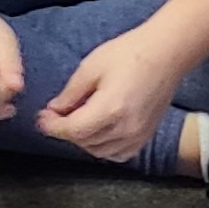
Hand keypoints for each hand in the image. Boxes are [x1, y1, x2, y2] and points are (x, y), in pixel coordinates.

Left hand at [39, 21, 189, 163]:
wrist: (166, 54)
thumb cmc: (130, 54)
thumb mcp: (91, 67)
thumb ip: (71, 93)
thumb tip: (55, 110)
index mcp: (110, 109)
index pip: (73, 130)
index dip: (52, 126)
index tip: (42, 118)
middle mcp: (125, 128)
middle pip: (84, 142)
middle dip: (66, 131)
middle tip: (55, 116)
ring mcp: (138, 135)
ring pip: (100, 152)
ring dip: (84, 141)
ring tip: (77, 122)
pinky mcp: (146, 136)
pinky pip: (119, 154)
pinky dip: (104, 147)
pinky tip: (98, 132)